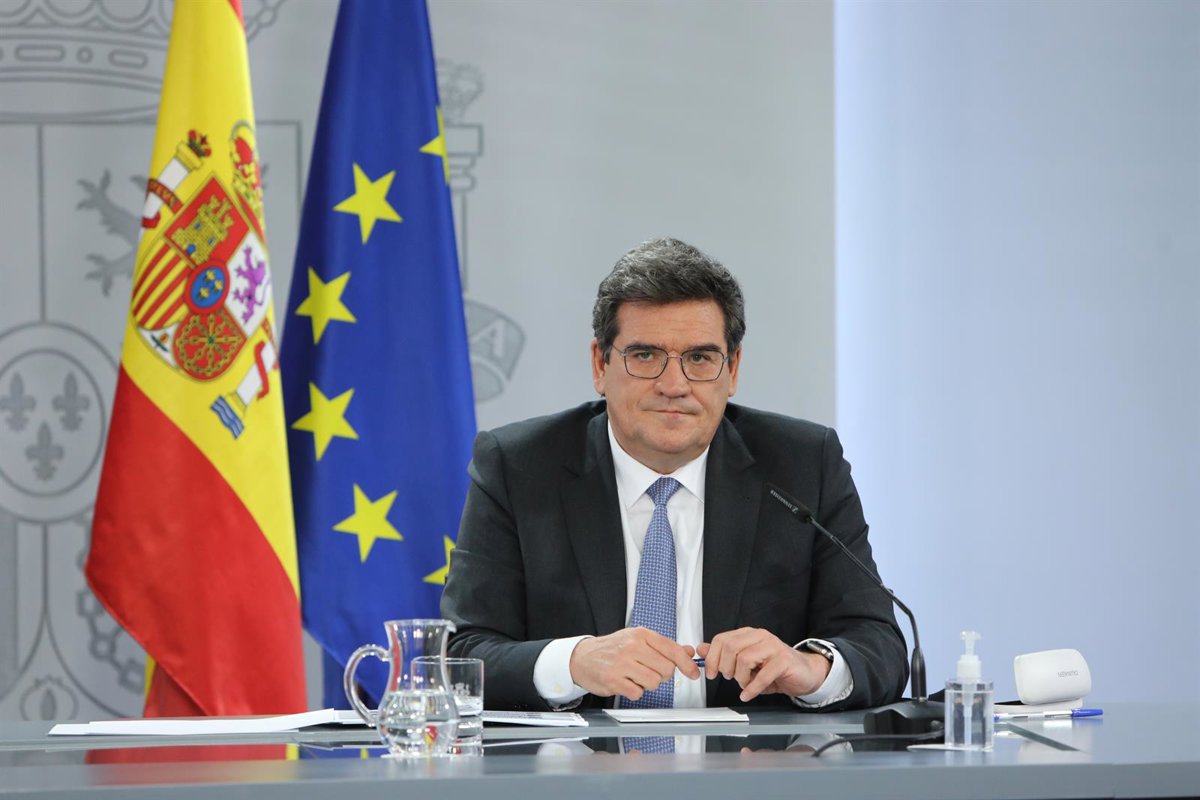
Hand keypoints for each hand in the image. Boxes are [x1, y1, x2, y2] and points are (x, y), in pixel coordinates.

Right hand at [569, 627, 700, 701]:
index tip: (693, 673)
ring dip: (647, 684)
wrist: (582, 657)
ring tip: (635, 676)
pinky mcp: (614, 680)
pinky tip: (626, 682)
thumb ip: (664, 646)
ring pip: (654, 682)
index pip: (673, 649)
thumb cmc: (612, 648)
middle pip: (666, 669)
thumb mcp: (637, 640)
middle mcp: (632, 647)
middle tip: (648, 671)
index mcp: (641, 635)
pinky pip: (638, 693)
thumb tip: (688, 651)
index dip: (687, 664)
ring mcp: (622, 664)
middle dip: (661, 675)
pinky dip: (635, 691)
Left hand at [697, 628, 830, 701]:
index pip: (721, 639)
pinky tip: (748, 694)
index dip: (711, 658)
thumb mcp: (746, 661)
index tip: (709, 673)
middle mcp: (760, 636)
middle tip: (730, 678)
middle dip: (725, 668)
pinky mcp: (784, 660)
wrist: (804, 673)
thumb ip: (724, 654)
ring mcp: (773, 646)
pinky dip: (752, 688)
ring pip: (744, 660)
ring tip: (745, 685)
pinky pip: (762, 675)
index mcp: (749, 634)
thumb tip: (701, 649)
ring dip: (740, 678)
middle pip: (730, 648)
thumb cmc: (775, 668)